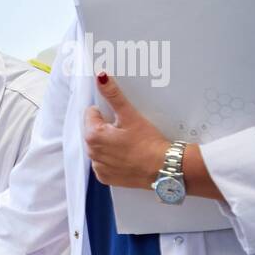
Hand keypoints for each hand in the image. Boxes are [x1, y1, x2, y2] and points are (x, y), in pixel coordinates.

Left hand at [83, 72, 168, 188]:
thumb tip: (100, 77)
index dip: (106, 113)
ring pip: (98, 147)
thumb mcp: (130, 115)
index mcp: (92, 135)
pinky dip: (112, 158)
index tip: (120, 118)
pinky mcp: (106, 177)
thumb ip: (113, 95)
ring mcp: (98, 167)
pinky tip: (127, 156)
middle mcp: (91, 153)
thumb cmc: (148, 142)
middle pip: (93, 131)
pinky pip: (104, 163)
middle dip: (106, 128)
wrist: (164, 168)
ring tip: (128, 143)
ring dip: (108, 143)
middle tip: (126, 130)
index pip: (90, 114)